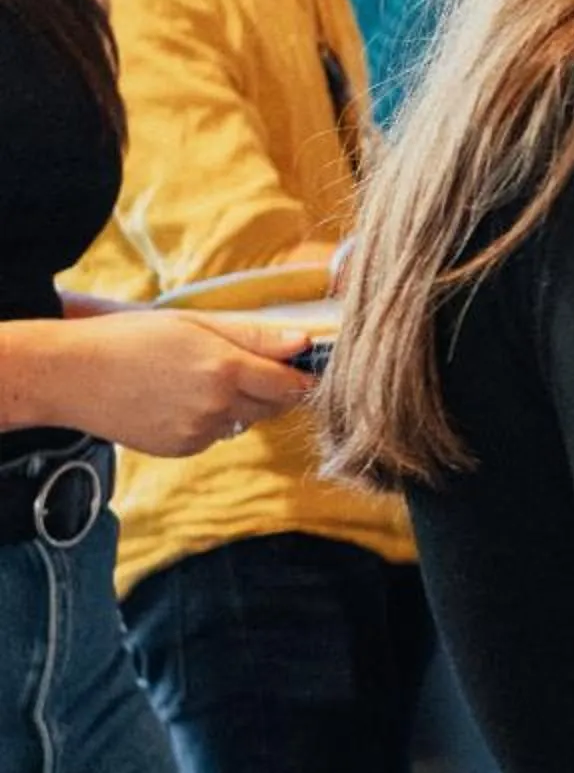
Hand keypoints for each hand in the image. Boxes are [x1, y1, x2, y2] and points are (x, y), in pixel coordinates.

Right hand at [0, 312, 315, 456]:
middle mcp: (218, 405)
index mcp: (225, 369)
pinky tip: (178, 400)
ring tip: (199, 379)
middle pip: (274, 406)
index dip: (301, 376)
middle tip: (246, 366)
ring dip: (240, 404)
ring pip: (245, 421)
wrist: (70, 376)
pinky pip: (216, 434)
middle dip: (272, 389)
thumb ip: (254, 336)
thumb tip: (303, 344)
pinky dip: (211, 420)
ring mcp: (199, 432)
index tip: (302, 368)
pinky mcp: (182, 449)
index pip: (291, 384)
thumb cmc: (131, 338)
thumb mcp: (194, 323)